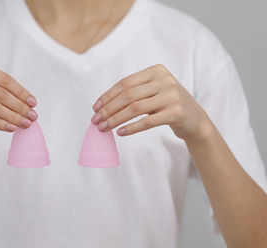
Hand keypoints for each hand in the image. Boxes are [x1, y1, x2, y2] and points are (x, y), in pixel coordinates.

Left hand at [91, 64, 212, 140]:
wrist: (195, 119)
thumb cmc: (167, 105)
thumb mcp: (153, 92)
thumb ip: (133, 93)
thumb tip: (102, 107)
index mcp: (156, 71)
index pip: (125, 83)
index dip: (108, 96)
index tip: (95, 108)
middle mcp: (165, 80)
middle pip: (128, 96)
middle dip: (108, 109)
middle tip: (96, 121)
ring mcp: (172, 96)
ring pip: (135, 108)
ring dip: (115, 119)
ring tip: (104, 128)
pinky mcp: (176, 113)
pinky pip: (148, 121)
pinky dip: (131, 128)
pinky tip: (120, 133)